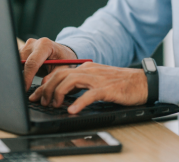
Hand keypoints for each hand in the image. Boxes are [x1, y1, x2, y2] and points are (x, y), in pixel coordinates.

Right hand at [20, 38, 77, 89]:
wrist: (62, 52)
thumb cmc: (63, 60)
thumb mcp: (62, 69)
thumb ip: (53, 77)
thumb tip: (43, 85)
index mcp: (45, 45)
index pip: (32, 62)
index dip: (27, 77)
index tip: (25, 88)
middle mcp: (34, 43)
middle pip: (21, 61)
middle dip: (21, 75)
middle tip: (22, 88)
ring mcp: (26, 45)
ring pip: (17, 61)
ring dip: (19, 72)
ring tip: (24, 83)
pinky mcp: (22, 50)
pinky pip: (17, 61)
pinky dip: (19, 70)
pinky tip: (23, 78)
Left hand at [28, 63, 147, 113]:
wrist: (142, 82)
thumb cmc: (120, 84)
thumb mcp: (96, 81)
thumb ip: (81, 84)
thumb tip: (63, 94)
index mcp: (85, 68)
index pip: (59, 72)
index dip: (45, 83)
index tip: (36, 95)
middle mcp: (89, 70)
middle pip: (60, 75)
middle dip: (46, 88)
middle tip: (39, 102)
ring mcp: (97, 79)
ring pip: (70, 81)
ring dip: (58, 94)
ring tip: (52, 105)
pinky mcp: (107, 89)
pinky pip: (89, 95)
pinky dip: (78, 102)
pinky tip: (72, 110)